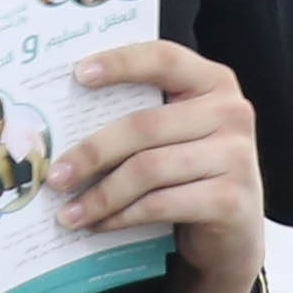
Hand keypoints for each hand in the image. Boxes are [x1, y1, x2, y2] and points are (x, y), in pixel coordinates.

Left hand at [52, 40, 264, 292]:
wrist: (233, 233)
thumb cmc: (191, 173)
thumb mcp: (176, 134)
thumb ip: (141, 114)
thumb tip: (61, 119)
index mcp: (213, 82)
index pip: (163, 58)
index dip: (120, 63)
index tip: (78, 75)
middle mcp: (232, 113)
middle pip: (144, 125)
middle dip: (92, 153)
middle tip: (55, 176)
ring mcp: (237, 157)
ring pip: (148, 170)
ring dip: (100, 195)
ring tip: (67, 212)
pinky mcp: (231, 201)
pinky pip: (160, 205)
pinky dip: (121, 216)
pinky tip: (98, 224)